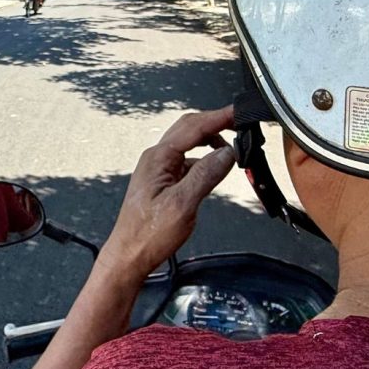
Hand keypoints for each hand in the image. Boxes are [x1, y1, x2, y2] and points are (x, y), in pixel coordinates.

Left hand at [99, 107, 236, 280]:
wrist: (129, 255)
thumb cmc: (148, 234)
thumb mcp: (182, 204)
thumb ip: (206, 175)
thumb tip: (227, 153)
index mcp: (158, 158)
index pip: (193, 127)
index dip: (219, 117)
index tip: (239, 112)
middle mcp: (156, 159)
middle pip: (189, 129)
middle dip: (215, 123)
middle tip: (239, 122)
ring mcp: (158, 169)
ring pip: (187, 144)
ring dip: (210, 141)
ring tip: (232, 147)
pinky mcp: (162, 182)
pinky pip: (186, 161)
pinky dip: (203, 159)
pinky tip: (214, 168)